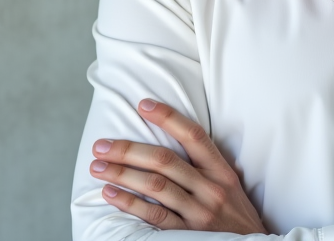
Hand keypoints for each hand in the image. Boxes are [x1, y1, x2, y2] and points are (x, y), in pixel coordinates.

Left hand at [90, 99, 266, 232]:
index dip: (168, 117)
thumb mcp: (230, 184)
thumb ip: (206, 165)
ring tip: (97, 167)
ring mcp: (199, 213)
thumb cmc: (235, 215)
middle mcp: (211, 189)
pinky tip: (110, 193)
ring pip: (155, 187)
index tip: (142, 105)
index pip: (193, 136)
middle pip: (164, 161)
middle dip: (128, 150)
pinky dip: (129, 203)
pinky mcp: (187, 235)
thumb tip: (171, 138)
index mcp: (222, 171)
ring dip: (122, 174)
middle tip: (101, 145)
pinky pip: (154, 216)